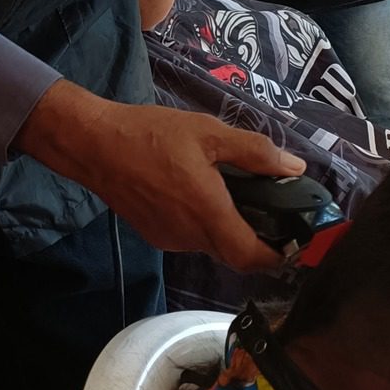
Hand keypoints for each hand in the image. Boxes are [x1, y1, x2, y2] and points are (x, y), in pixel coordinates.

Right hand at [19, 80, 302, 272]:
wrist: (94, 145)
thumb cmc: (152, 135)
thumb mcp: (208, 132)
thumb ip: (255, 153)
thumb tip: (295, 168)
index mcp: (208, 214)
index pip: (252, 257)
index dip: (279, 255)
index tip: (295, 239)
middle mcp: (190, 236)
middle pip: (234, 252)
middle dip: (256, 237)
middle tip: (271, 206)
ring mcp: (169, 239)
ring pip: (212, 244)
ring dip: (228, 226)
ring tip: (233, 190)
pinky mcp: (154, 234)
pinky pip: (190, 236)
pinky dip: (204, 222)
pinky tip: (199, 191)